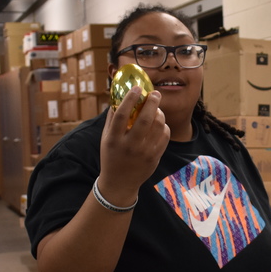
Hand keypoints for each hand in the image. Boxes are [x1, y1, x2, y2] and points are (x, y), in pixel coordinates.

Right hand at [97, 88, 169, 204]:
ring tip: (157, 110)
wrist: (119, 183)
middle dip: (152, 103)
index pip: (122, 114)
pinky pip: (165, 136)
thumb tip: (118, 96)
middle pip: (145, 119)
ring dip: (160, 113)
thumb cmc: (111, 156)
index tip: (137, 88)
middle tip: (155, 94)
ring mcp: (144, 153)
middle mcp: (129, 146)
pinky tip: (160, 124)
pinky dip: (164, 127)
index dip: (130, 99)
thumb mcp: (105, 139)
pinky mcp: (155, 157)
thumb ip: (112, 119)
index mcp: (114, 139)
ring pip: (158, 126)